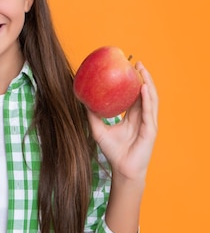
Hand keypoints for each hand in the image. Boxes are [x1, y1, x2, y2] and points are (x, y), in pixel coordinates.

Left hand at [87, 61, 158, 183]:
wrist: (121, 169)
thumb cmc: (113, 152)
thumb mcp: (98, 130)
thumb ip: (92, 116)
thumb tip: (82, 101)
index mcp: (132, 116)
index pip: (134, 95)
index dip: (133, 82)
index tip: (127, 68)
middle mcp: (142, 117)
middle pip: (145, 93)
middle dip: (142, 77)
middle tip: (136, 63)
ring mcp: (148, 123)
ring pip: (150, 99)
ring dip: (148, 83)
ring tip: (142, 70)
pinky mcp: (151, 130)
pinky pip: (149, 111)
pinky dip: (147, 98)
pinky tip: (143, 88)